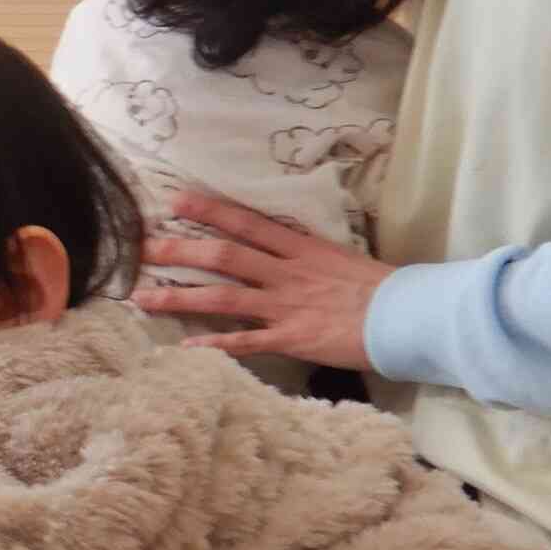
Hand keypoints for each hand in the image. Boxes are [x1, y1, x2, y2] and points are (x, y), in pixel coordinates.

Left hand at [135, 191, 390, 371]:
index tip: (175, 201)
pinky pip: (247, 343)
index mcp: (301, 248)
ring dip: (178, 298)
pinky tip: (186, 348)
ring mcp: (287, 306)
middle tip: (139, 247)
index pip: (247, 223)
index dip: (209, 211)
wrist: (411, 316)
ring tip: (140, 297)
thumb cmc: (381, 287)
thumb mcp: (340, 257)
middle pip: (223, 256)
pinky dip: (216, 345)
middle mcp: (287, 273)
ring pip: (223, 298)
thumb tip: (276, 244)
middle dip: (178, 251)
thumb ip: (304, 252)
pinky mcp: (292, 339)